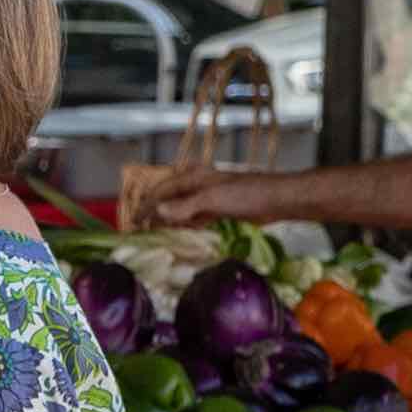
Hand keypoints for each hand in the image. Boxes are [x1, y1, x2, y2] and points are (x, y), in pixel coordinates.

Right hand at [124, 163, 254, 229]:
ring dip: (168, 221)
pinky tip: (180, 235)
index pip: (160, 190)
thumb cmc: (247, 194)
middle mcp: (197, 184)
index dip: (145, 205)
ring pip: (180, 209)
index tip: (133, 222)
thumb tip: (157, 212)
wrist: (277, 200)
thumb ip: (184, 206)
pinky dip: (184, 226)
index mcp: (193, 177)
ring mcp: (208, 197)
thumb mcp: (212, 199)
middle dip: (153, 213)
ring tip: (154, 235)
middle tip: (139, 230)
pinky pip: (194, 218)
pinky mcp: (218, 209)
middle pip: (168, 199)